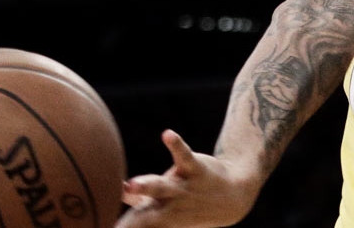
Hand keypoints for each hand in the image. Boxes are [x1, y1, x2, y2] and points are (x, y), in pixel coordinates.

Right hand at [115, 129, 259, 227]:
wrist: (232, 198)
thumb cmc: (190, 203)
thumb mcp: (164, 206)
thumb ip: (140, 203)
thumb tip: (121, 195)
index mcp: (159, 216)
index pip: (135, 225)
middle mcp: (170, 206)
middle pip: (147, 215)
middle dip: (131, 221)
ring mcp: (184, 188)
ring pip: (162, 188)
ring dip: (146, 187)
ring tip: (131, 185)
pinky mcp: (196, 168)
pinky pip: (185, 156)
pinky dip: (176, 144)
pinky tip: (167, 134)